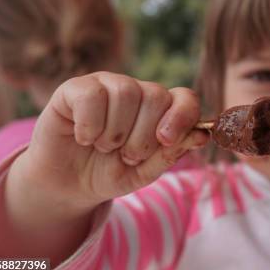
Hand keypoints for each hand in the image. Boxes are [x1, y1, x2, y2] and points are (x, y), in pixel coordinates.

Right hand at [17, 72, 207, 207]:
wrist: (67, 185)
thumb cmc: (110, 173)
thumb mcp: (145, 171)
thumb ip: (172, 153)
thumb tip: (203, 135)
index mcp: (160, 109)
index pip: (185, 98)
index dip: (182, 117)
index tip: (165, 140)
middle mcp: (137, 91)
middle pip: (156, 96)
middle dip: (142, 136)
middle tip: (126, 155)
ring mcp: (107, 85)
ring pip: (126, 93)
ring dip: (115, 133)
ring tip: (104, 147)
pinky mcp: (75, 88)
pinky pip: (93, 95)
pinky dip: (90, 125)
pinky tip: (84, 137)